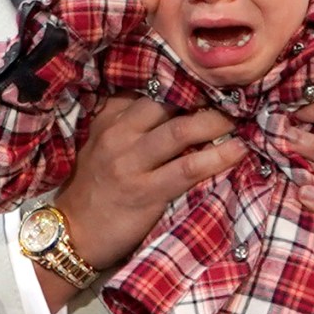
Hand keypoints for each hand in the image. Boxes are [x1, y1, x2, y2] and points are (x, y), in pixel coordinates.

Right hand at [51, 96, 244, 272]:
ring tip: (239, 121)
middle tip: (233, 98)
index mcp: (109, 119)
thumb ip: (126, 122)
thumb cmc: (93, 191)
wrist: (73, 234)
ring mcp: (131, 163)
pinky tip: (238, 150)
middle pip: (168, 102)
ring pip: (181, 130)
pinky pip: (189, 168)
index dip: (184, 80)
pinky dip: (218, 156)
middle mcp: (118, 135)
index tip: (211, 80)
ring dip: (216, 123)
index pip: (149, 87)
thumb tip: (170, 102)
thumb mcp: (100, 145)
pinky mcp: (146, 191)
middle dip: (204, 96)